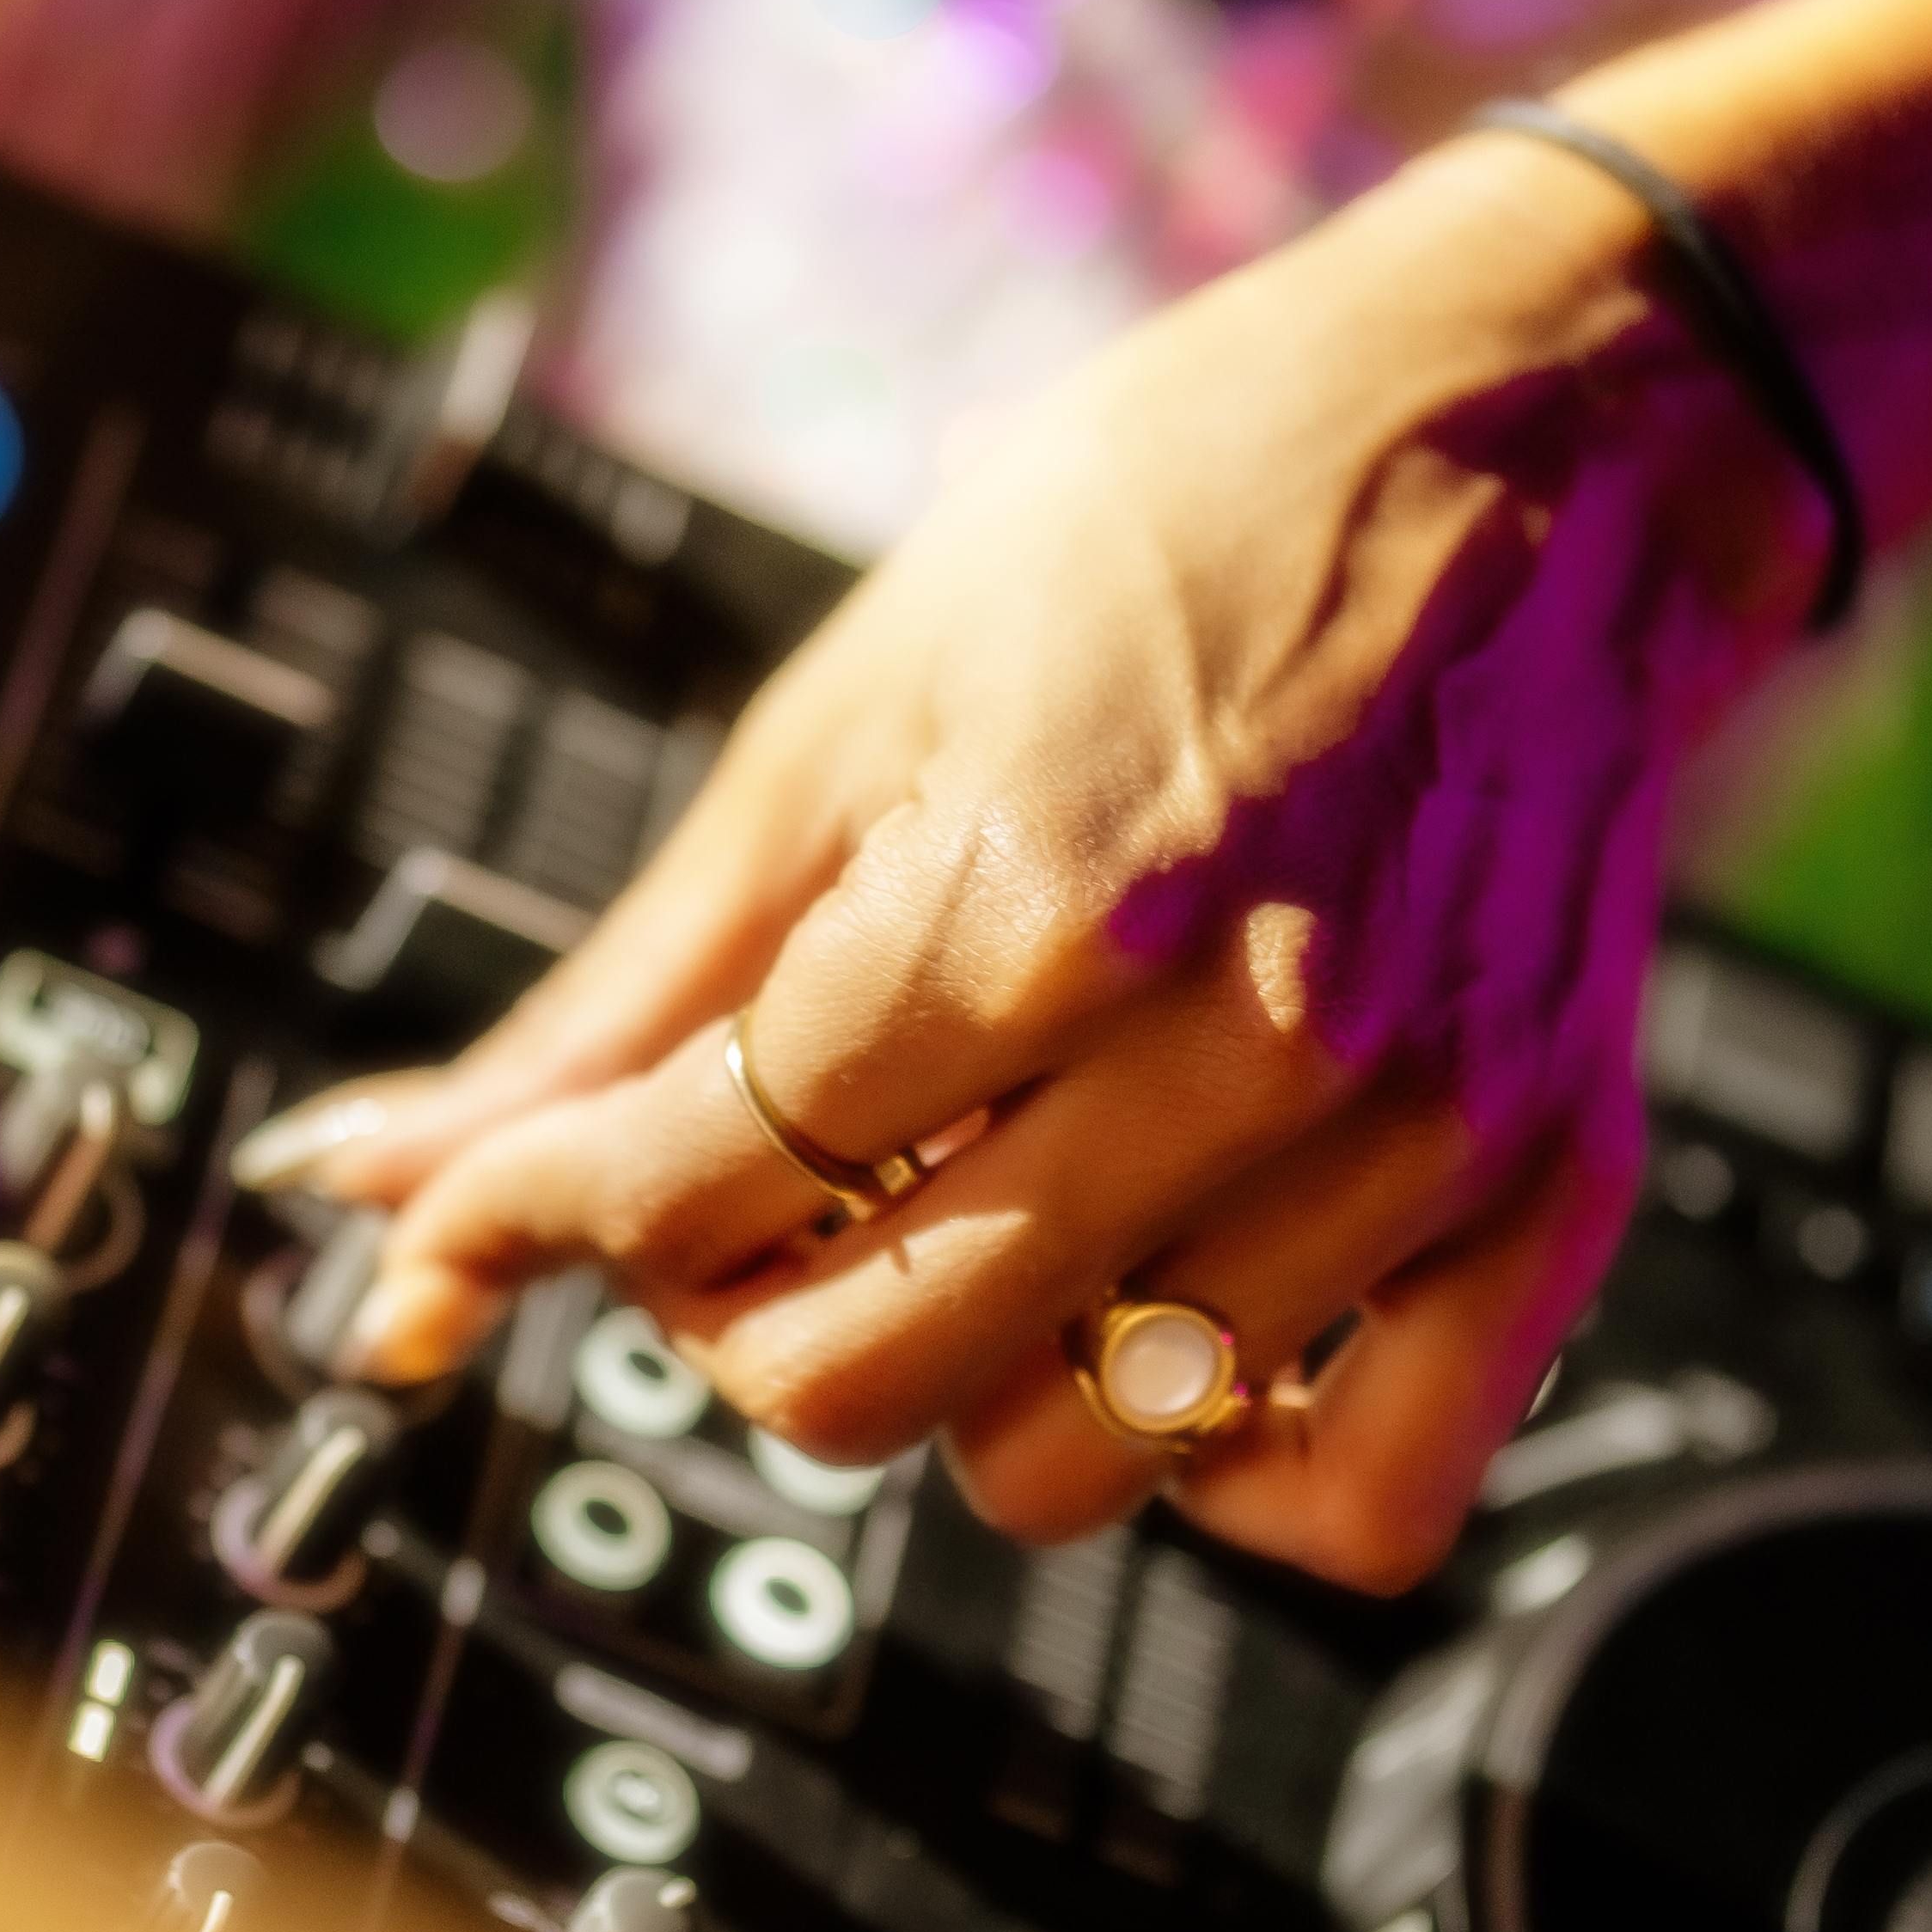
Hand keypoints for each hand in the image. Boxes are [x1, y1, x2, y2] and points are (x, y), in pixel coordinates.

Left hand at [245, 139, 1818, 1591]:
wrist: (1553, 422)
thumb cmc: (1189, 511)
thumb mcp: (848, 712)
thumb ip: (619, 997)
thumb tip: (378, 1192)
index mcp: (1035, 893)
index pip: (701, 1188)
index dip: (563, 1212)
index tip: (531, 1197)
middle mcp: (1239, 1037)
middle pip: (853, 1379)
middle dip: (739, 1311)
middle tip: (760, 1194)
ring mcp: (1411, 1132)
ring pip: (1070, 1464)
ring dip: (967, 1383)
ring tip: (976, 1211)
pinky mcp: (1545, 1187)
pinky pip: (1353, 1508)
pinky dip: (1229, 1474)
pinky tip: (1168, 1325)